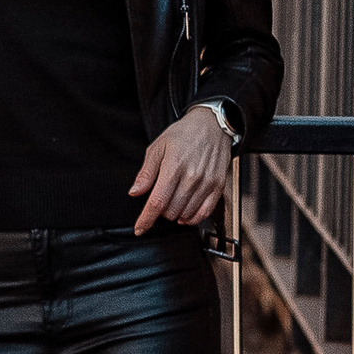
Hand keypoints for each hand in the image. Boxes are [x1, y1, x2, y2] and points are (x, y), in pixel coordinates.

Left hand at [130, 109, 232, 234]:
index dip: (146, 219)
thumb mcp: (158, 147)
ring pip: (186, 214)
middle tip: (161, 198)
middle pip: (171, 211)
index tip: (139, 228)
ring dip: (176, 214)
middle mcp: (192, 177)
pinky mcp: (218, 187)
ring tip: (174, 200)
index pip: (157, 201)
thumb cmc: (184, 134)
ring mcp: (207, 183)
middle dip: (160, 210)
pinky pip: (204, 213)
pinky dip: (192, 218)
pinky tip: (186, 212)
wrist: (212, 125)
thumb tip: (135, 191)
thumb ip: (146, 172)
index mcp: (174, 166)